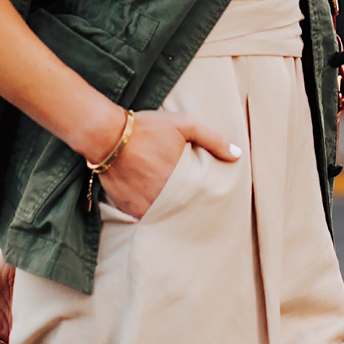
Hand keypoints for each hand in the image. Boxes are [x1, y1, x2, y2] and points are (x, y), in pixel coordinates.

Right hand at [95, 110, 240, 218]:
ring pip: (165, 218)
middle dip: (190, 211)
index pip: (202, 201)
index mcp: (181, 181)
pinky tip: (155, 206)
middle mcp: (164, 199)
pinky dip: (151, 214)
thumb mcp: (184, 125)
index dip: (206, 203)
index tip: (211, 204)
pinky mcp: (128, 209)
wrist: (106, 135)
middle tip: (195, 210)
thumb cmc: (146, 128)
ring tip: (176, 210)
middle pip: (184, 213)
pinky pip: (145, 218)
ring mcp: (145, 206)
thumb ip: (213, 139)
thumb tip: (237, 155)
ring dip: (171, 215)